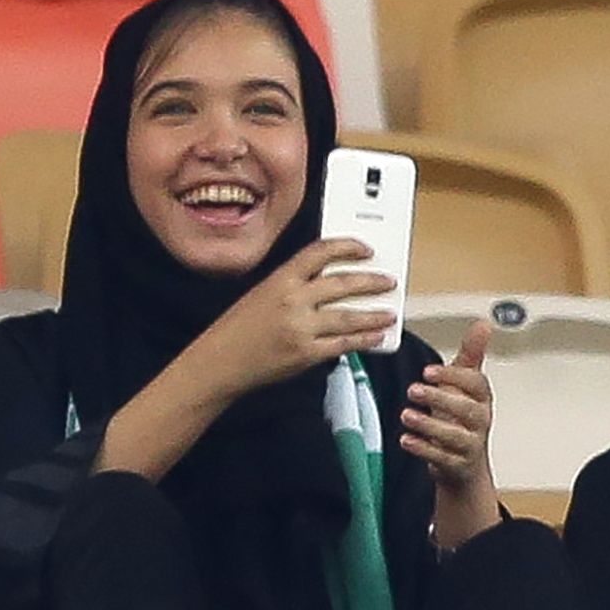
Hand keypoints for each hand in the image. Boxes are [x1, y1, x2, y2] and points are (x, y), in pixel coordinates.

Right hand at [187, 240, 396, 398]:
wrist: (220, 362)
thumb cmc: (236, 330)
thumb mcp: (261, 295)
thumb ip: (293, 286)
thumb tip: (330, 285)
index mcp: (280, 279)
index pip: (321, 252)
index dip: (347, 247)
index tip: (365, 249)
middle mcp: (293, 300)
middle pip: (343, 284)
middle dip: (371, 281)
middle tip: (388, 281)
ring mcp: (301, 328)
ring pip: (349, 317)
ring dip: (375, 314)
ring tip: (390, 313)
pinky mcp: (306, 354)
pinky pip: (343, 345)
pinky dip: (363, 340)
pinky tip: (375, 337)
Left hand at [404, 322, 499, 537]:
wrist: (464, 464)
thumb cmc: (462, 419)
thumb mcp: (465, 385)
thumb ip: (471, 355)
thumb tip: (483, 325)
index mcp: (481, 398)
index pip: (476, 384)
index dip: (454, 376)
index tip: (429, 371)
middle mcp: (479, 421)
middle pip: (468, 410)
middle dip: (440, 399)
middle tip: (413, 390)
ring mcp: (470, 445)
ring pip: (456, 436)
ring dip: (429, 425)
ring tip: (406, 415)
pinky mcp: (457, 465)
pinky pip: (443, 458)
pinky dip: (424, 449)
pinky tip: (406, 440)